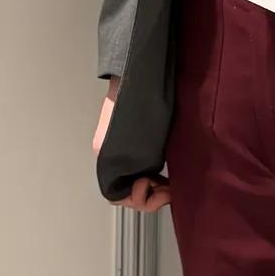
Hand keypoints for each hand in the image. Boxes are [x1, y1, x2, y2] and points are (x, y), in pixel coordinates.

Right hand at [92, 77, 170, 212]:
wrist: (136, 77)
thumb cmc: (140, 106)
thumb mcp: (144, 143)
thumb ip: (143, 166)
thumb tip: (149, 183)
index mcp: (106, 157)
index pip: (117, 195)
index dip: (139, 198)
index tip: (158, 186)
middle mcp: (107, 156)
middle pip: (125, 192)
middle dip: (148, 196)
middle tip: (168, 189)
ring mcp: (116, 150)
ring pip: (132, 181)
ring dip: (150, 187)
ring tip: (167, 183)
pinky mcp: (125, 143)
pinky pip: (135, 169)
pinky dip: (149, 175)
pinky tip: (162, 172)